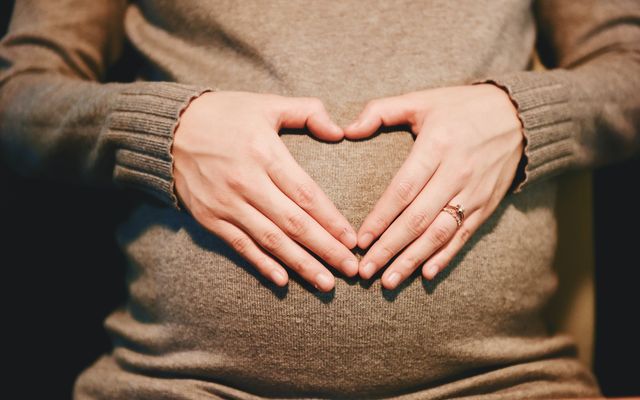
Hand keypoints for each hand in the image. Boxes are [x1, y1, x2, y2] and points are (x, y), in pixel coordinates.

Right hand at [172, 91, 358, 291]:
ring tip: (326, 283)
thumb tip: (339, 131)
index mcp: (264, 153)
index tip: (352, 240)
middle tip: (351, 270)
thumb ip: (307, 112)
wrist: (170, 129)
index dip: (331, 220)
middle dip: (326, 249)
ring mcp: (226, 204)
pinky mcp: (209, 218)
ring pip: (271, 240)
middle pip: (293, 223)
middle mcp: (246, 182)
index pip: (306, 194)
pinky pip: (240, 246)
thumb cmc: (225, 114)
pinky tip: (283, 281)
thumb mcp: (267, 104)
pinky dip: (262, 264)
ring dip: (301, 264)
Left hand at [343, 84, 524, 288]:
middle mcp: (456, 173)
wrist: (518, 115)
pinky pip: (464, 235)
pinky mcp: (487, 205)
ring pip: (440, 233)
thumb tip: (346, 130)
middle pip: (418, 219)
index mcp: (437, 146)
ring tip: (389, 281)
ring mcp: (474, 192)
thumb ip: (381, 111)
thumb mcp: (421, 99)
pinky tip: (426, 274)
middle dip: (389, 248)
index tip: (360, 240)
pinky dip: (445, 257)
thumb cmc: (460, 107)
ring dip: (413, 260)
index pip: (403, 189)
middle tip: (366, 271)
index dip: (380, 217)